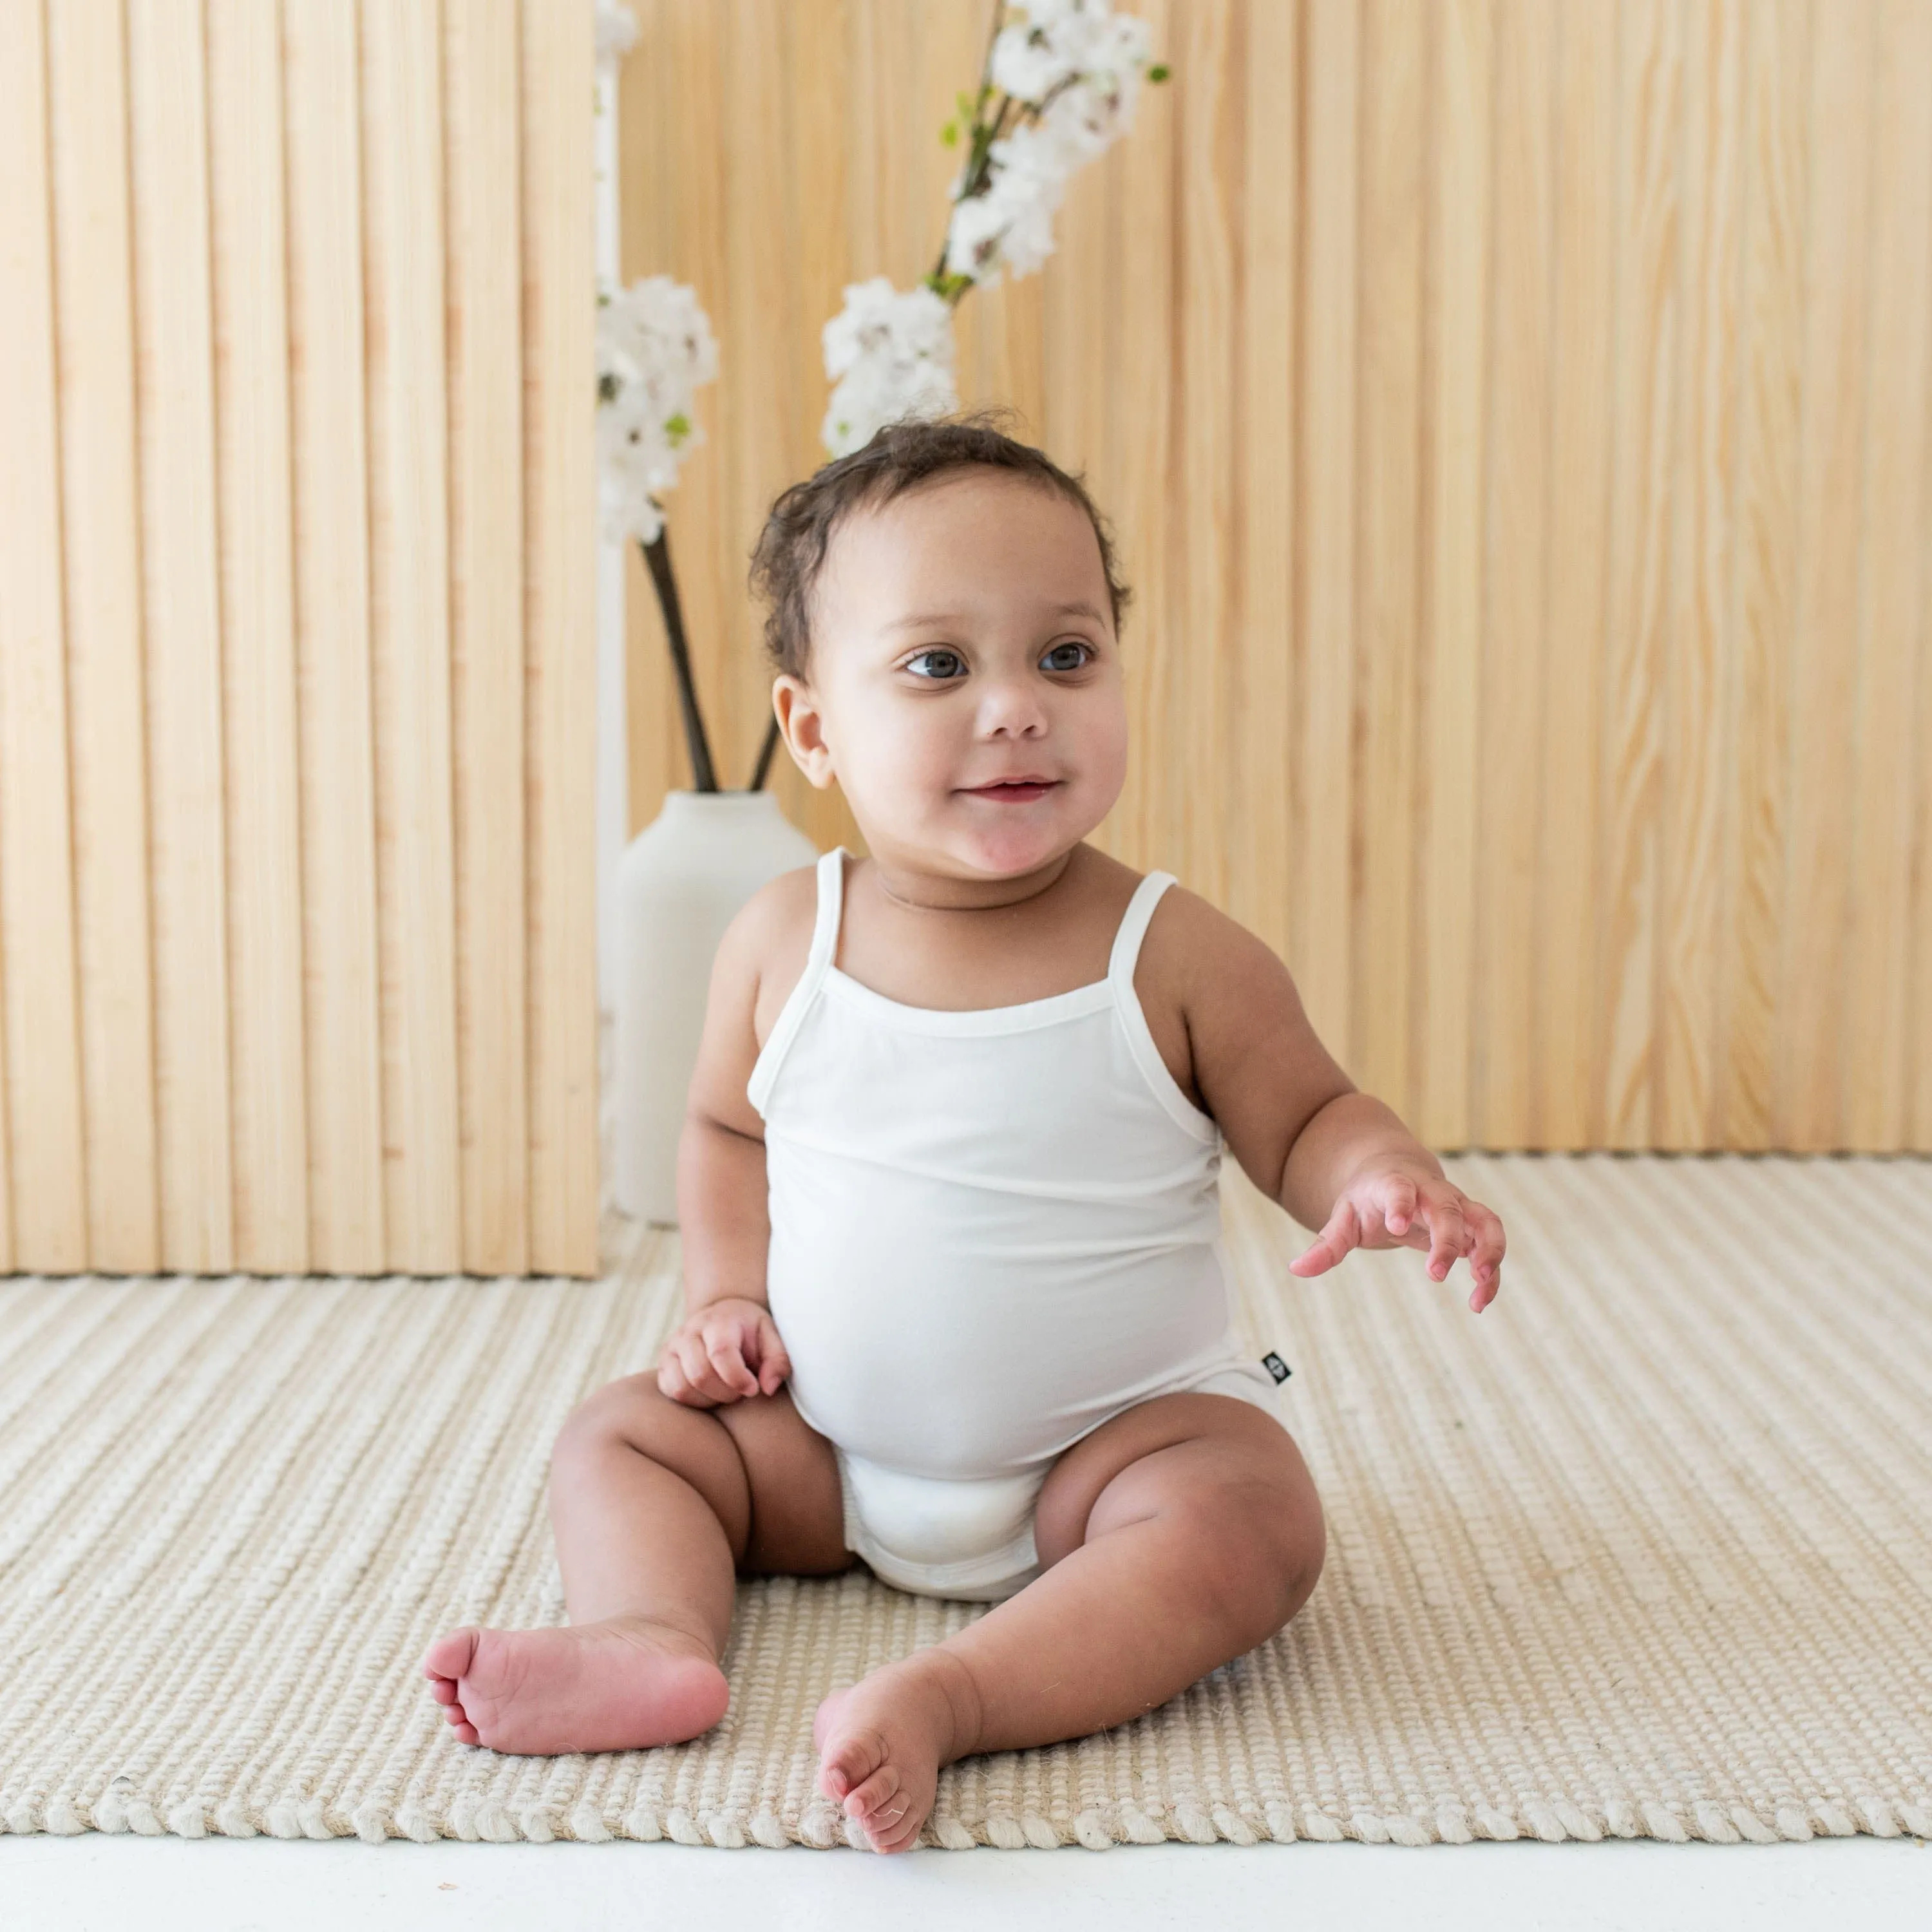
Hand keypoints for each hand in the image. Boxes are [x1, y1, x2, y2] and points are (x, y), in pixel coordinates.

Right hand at [656, 1296, 792, 1406]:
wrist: (721, 1318)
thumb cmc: (749, 1331)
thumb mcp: (771, 1337)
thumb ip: (777, 1360)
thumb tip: (768, 1388)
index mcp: (718, 1321)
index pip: (720, 1352)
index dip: (738, 1378)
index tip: (753, 1388)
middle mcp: (689, 1332)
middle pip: (700, 1374)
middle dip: (726, 1392)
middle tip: (741, 1391)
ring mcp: (672, 1348)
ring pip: (682, 1387)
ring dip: (709, 1399)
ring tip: (727, 1391)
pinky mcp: (664, 1365)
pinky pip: (672, 1393)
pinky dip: (693, 1401)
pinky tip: (710, 1394)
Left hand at [1288, 1165, 1505, 1311]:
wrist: (1395, 1173)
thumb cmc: (1368, 1200)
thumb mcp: (1344, 1217)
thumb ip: (1326, 1244)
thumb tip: (1296, 1269)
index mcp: (1396, 1185)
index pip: (1400, 1188)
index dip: (1400, 1203)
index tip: (1396, 1226)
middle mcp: (1432, 1192)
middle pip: (1447, 1209)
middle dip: (1446, 1239)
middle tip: (1434, 1274)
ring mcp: (1457, 1206)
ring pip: (1484, 1221)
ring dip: (1488, 1249)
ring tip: (1480, 1282)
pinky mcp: (1473, 1225)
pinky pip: (1491, 1244)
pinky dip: (1491, 1271)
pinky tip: (1479, 1301)